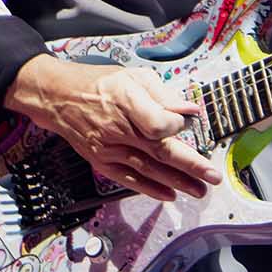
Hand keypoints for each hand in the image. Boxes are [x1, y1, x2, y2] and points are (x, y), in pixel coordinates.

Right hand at [3, 55, 223, 200]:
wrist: (59, 97)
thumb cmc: (100, 84)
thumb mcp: (134, 76)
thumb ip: (164, 94)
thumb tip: (190, 110)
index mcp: (126, 100)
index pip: (158, 124)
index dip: (177, 128)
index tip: (188, 124)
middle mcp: (116, 128)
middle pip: (159, 151)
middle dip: (190, 166)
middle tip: (212, 176)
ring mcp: (108, 148)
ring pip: (147, 169)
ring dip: (176, 182)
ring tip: (200, 190)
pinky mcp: (101, 161)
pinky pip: (128, 179)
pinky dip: (150, 189)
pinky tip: (169, 195)